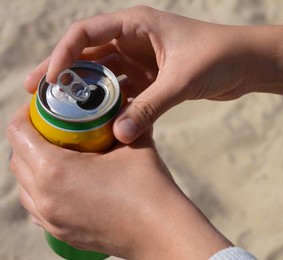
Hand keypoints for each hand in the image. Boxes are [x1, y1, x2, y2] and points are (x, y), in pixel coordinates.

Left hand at [7, 104, 230, 258]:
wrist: (161, 230)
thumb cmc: (148, 187)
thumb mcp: (135, 144)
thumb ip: (125, 119)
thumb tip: (124, 103)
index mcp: (56, 171)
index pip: (19, 133)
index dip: (25, 114)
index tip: (40, 108)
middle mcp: (45, 198)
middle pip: (17, 160)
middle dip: (28, 139)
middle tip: (53, 128)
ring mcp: (52, 220)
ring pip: (24, 187)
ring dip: (33, 167)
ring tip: (58, 155)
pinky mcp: (62, 233)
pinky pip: (37, 208)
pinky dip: (41, 192)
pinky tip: (65, 185)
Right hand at [24, 6, 282, 143]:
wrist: (247, 63)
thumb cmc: (219, 56)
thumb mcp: (182, 79)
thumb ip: (151, 106)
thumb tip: (119, 134)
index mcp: (136, 25)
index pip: (86, 33)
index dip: (62, 54)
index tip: (49, 80)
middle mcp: (135, 40)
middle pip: (89, 55)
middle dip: (65, 74)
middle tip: (39, 95)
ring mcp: (143, 60)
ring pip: (107, 76)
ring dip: (89, 94)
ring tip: (67, 114)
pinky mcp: (154, 78)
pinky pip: (126, 91)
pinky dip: (115, 105)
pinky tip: (103, 122)